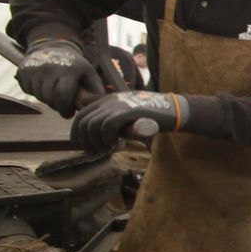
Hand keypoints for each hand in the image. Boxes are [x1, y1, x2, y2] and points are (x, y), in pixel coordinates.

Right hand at [16, 39, 104, 117]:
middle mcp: (50, 68)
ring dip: (47, 99)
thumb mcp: (89, 74)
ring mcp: (35, 68)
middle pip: (49, 98)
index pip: (62, 95)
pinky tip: (43, 85)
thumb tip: (92, 106)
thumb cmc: (75, 66)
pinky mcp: (23, 70)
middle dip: (57, 106)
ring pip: (38, 95)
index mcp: (69, 70)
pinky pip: (28, 90)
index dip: (65, 108)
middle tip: (62, 105)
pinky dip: (35, 92)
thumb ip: (95, 92)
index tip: (68, 113)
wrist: (54, 47)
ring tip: (54, 93)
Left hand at [71, 91, 187, 153]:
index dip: (77, 133)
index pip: (81, 115)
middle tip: (95, 152)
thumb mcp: (127, 115)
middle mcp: (109, 100)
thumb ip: (111, 119)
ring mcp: (118, 105)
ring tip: (106, 150)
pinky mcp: (128, 111)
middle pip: (84, 122)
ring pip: (92, 125)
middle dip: (85, 141)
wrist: (173, 111)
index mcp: (107, 100)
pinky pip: (107, 126)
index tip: (84, 146)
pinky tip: (117, 144)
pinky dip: (108, 139)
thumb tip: (93, 133)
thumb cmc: (151, 116)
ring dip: (96, 142)